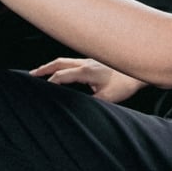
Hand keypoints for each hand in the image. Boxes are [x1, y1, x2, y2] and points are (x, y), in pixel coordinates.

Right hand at [31, 57, 147, 102]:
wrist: (139, 71)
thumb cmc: (125, 84)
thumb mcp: (108, 99)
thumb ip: (92, 103)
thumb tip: (79, 111)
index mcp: (87, 71)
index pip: (62, 75)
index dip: (51, 82)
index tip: (42, 90)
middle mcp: (86, 62)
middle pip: (60, 62)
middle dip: (45, 68)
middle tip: (32, 74)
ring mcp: (90, 59)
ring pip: (66, 59)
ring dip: (53, 65)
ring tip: (42, 71)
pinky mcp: (95, 60)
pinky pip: (74, 61)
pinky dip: (64, 65)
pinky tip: (63, 70)